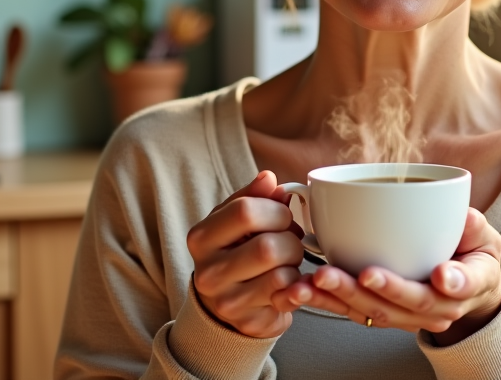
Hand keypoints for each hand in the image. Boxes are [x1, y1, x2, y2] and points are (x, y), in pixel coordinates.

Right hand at [187, 171, 304, 338]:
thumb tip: (268, 179)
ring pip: (282, 274)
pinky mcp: (249, 322)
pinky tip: (291, 281)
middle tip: (289, 240)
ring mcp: (227, 301)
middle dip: (290, 239)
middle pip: (268, 247)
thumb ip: (252, 197)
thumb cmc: (234, 251)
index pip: (245, 211)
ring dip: (295, 264)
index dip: (275, 210)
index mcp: (201, 238)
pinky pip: (289, 298)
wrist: (227, 302)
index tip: (282, 214)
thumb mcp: (234, 220)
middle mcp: (208, 272)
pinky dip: (299, 285)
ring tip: (287, 261)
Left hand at [270, 208, 500, 344]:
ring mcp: (409, 316)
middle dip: (370, 291)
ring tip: (310, 283)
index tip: (437, 274)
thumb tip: (459, 234)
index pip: (457, 289)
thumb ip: (474, 229)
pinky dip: (328, 303)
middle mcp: (437, 310)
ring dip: (338, 299)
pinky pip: (356, 312)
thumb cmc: (473, 254)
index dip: (446, 283)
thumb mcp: (484, 238)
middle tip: (342, 273)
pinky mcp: (385, 314)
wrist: (466, 285)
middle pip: (402, 306)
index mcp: (465, 288)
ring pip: (373, 312)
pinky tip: (304, 291)